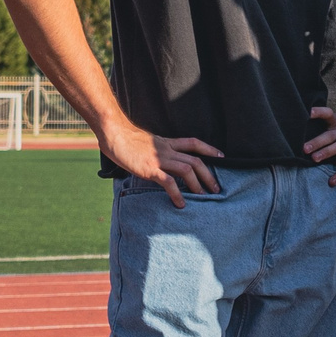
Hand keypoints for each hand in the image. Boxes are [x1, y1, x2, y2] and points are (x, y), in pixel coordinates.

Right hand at [102, 118, 223, 207]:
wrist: (114, 133)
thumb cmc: (125, 139)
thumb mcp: (147, 142)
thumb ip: (156, 150)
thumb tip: (159, 159)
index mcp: (167, 143)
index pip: (193, 143)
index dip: (209, 149)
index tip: (221, 156)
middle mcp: (167, 150)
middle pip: (195, 161)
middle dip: (208, 175)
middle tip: (216, 188)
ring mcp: (159, 159)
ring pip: (187, 170)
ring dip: (197, 184)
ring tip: (203, 196)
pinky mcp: (150, 169)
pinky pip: (168, 182)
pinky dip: (177, 194)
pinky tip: (180, 203)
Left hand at [304, 102, 335, 185]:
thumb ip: (325, 124)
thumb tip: (301, 129)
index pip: (327, 114)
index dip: (318, 112)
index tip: (307, 112)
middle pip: (329, 135)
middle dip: (317, 142)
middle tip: (304, 148)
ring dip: (326, 152)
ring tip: (314, 159)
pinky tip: (332, 182)